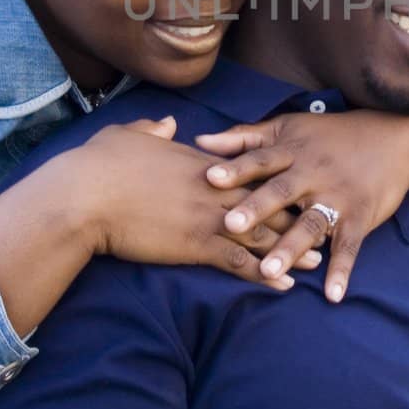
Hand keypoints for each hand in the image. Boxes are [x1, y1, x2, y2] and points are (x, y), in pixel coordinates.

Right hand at [56, 117, 313, 289]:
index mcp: (200, 163)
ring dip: (290, 247)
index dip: (272, 181)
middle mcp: (213, 189)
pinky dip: (264, 273)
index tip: (294, 186)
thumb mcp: (130, 136)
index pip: (246, 171)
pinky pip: (240, 262)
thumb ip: (155, 129)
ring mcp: (208, 217)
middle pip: (266, 201)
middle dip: (296, 213)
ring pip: (261, 233)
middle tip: (322, 223)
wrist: (85, 195)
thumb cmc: (100, 165)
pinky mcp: (197, 244)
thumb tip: (168, 123)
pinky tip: (284, 285)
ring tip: (318, 260)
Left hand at [196, 110, 408, 303]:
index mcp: (291, 152)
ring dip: (291, 247)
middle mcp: (312, 173)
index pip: (260, 161)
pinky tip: (332, 295)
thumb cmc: (329, 135)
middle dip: (257, 209)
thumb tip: (200, 141)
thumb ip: (244, 138)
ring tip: (268, 271)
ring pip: (311, 223)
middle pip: (281, 192)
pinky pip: (349, 246)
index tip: (209, 177)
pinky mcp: (359, 217)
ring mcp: (337, 196)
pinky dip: (342, 270)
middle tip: (231, 225)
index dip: (235, 169)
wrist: (392, 139)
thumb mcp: (288, 128)